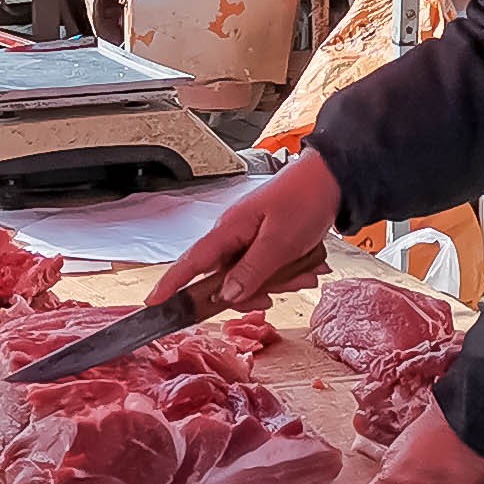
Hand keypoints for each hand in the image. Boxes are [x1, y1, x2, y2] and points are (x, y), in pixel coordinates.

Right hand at [153, 148, 342, 309]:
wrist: (330, 180)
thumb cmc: (304, 200)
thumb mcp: (280, 241)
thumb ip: (252, 270)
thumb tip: (226, 295)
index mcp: (229, 230)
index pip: (191, 262)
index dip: (171, 284)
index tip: (153, 303)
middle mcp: (233, 236)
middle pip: (224, 280)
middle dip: (253, 291)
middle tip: (278, 292)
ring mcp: (248, 240)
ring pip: (250, 278)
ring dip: (278, 282)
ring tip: (305, 271)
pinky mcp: (264, 243)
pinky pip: (266, 270)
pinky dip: (286, 274)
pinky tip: (308, 267)